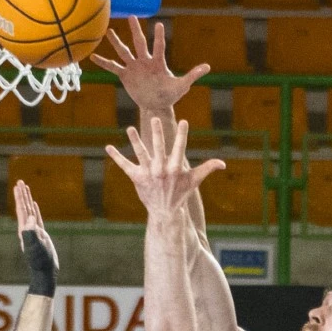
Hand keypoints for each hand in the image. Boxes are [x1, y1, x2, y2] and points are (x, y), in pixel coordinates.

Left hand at [14, 180, 58, 271]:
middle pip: (23, 208)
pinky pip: (37, 219)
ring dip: (27, 200)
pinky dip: (35, 210)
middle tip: (19, 182)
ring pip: (30, 211)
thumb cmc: (40, 261)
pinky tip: (34, 205)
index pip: (21, 209)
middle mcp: (27, 229)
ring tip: (26, 189)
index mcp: (24, 230)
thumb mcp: (35, 247)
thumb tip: (30, 219)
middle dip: (22, 195)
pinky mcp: (41, 235)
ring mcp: (34, 231)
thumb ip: (31, 233)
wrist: (44, 272)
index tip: (18, 186)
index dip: (20, 197)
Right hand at [92, 16, 209, 114]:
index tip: (158, 24)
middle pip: (139, 43)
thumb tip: (207, 67)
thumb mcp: (182, 86)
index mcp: (158, 63)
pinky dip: (103, 62)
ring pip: (124, 52)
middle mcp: (145, 61)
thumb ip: (192, 75)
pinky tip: (92, 57)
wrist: (156, 104)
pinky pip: (112, 67)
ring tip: (107, 31)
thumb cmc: (170, 94)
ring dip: (116, 42)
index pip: (158, 47)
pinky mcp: (126, 75)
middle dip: (136, 31)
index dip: (158, 37)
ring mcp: (134, 67)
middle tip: (132, 16)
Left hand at [106, 117, 223, 218]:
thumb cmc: (180, 193)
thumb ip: (207, 168)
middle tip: (154, 119)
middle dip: (157, 134)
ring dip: (135, 141)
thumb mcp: (194, 181)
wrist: (164, 211)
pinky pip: (125, 166)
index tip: (184, 122)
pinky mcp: (137, 177)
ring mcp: (148, 173)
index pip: (180, 148)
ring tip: (129, 128)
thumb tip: (223, 164)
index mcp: (175, 168)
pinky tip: (108, 147)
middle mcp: (161, 169)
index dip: (182, 135)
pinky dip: (116, 157)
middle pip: (158, 147)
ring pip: (140, 154)